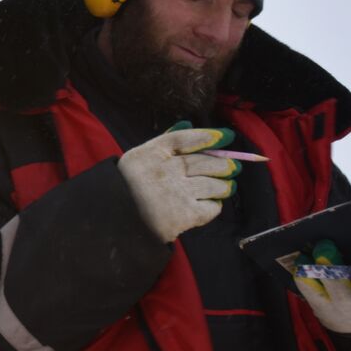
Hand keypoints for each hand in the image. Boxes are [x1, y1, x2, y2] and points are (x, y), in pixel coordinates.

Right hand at [116, 123, 240, 242]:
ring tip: (227, 186)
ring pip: (213, 184)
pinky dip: (215, 205)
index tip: (227, 136)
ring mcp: (176, 193)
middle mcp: (165, 171)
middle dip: (224, 163)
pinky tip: (212, 203)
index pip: (185, 139)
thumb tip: (188, 125)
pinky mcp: (184, 216)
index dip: (208, 136)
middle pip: (204, 162)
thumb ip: (164, 141)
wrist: (116, 224)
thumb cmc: (127, 188)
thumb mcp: (138, 159)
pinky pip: (210, 208)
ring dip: (224, 185)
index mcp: (151, 154)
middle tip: (234, 166)